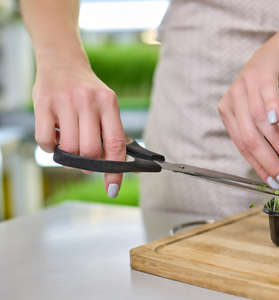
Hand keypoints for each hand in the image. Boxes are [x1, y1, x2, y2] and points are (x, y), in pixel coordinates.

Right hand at [33, 61, 125, 197]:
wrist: (62, 62)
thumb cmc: (87, 91)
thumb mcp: (106, 105)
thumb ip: (111, 131)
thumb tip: (115, 165)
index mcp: (109, 103)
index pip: (115, 144)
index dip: (115, 170)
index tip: (112, 188)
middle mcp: (88, 101)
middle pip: (89, 151)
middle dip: (87, 163)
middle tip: (84, 161)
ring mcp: (65, 102)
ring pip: (68, 149)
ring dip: (68, 155)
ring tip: (69, 142)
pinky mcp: (43, 104)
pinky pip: (45, 142)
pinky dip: (50, 148)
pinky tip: (54, 137)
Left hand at [218, 37, 278, 189]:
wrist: (276, 55)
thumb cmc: (265, 90)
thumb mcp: (254, 112)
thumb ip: (256, 135)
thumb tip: (270, 169)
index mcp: (227, 113)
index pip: (241, 146)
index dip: (258, 166)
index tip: (273, 182)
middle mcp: (232, 100)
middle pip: (249, 137)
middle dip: (268, 161)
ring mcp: (245, 85)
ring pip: (258, 121)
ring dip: (276, 142)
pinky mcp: (261, 74)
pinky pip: (265, 94)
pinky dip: (271, 107)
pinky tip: (277, 121)